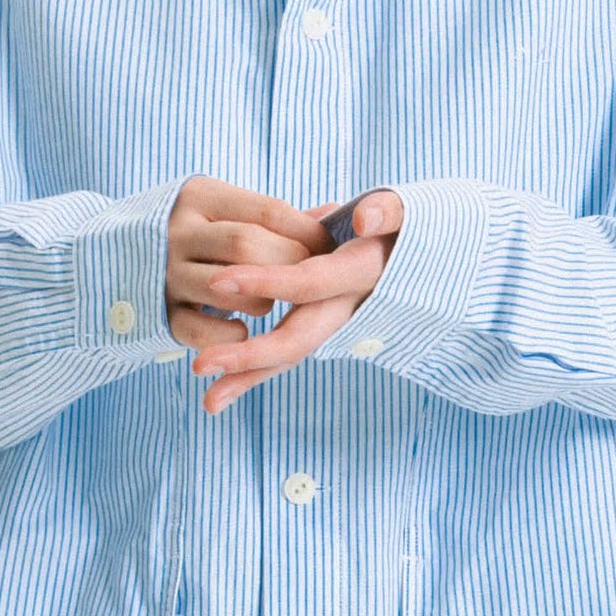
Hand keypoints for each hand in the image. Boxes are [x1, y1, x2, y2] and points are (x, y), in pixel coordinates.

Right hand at [165, 178, 334, 403]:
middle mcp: (179, 232)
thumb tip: (335, 212)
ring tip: (268, 302)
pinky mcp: (160, 312)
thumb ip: (273, 217)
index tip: (327, 248)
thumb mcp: (223, 210)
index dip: (306, 232)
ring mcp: (166, 273)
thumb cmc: (194, 232)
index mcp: (201, 196)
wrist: (113, 256)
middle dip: (288, 267)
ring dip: (262, 301)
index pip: (267, 211)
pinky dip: (232, 337)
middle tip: (302, 281)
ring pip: (229, 289)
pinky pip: (203, 331)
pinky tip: (242, 331)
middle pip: (248, 247)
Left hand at [187, 187, 403, 416]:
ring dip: (247, 378)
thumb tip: (365, 221)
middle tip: (201, 364)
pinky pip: (284, 355)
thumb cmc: (398, 226)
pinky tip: (217, 398)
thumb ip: (389, 213)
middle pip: (298, 339)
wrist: (414, 258)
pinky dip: (252, 376)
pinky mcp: (318, 330)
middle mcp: (347, 309)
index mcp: (361, 275)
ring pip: (289, 356)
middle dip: (250, 355)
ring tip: (208, 403)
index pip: (310, 283)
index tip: (218, 280)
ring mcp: (333, 325)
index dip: (267, 282)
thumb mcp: (403, 215)